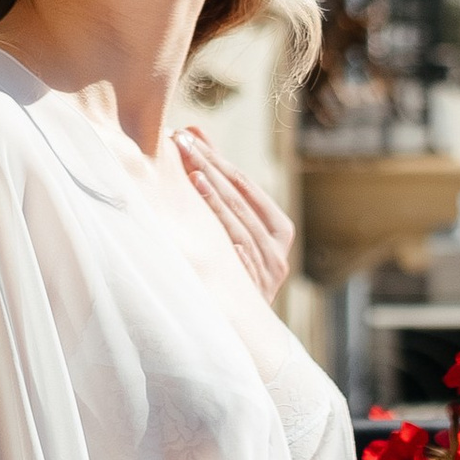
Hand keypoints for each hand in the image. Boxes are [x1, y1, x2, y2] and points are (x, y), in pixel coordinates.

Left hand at [176, 124, 296, 299]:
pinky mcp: (252, 294)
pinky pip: (238, 265)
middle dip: (208, 169)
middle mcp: (277, 251)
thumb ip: (218, 179)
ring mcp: (265, 274)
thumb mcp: (233, 223)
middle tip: (180, 143)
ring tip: (193, 175)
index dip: (216, 158)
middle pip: (238, 202)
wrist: (243, 329)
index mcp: (279, 229)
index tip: (189, 136)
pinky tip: (210, 229)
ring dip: (214, 201)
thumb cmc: (235, 265)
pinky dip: (227, 246)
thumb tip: (193, 130)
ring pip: (236, 228)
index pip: (244, 185)